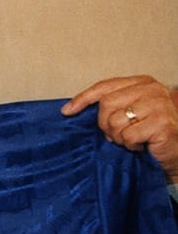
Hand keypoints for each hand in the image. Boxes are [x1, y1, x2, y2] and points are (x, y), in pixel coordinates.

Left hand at [63, 76, 177, 182]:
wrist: (175, 150)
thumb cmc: (149, 133)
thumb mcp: (128, 114)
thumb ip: (109, 107)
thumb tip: (72, 110)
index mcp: (141, 83)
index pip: (105, 86)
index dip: (83, 99)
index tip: (67, 111)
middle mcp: (151, 89)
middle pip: (106, 104)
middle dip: (106, 125)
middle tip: (118, 134)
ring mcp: (159, 105)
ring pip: (115, 121)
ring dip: (119, 137)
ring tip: (133, 139)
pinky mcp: (162, 123)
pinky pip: (128, 135)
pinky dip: (130, 145)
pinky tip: (142, 144)